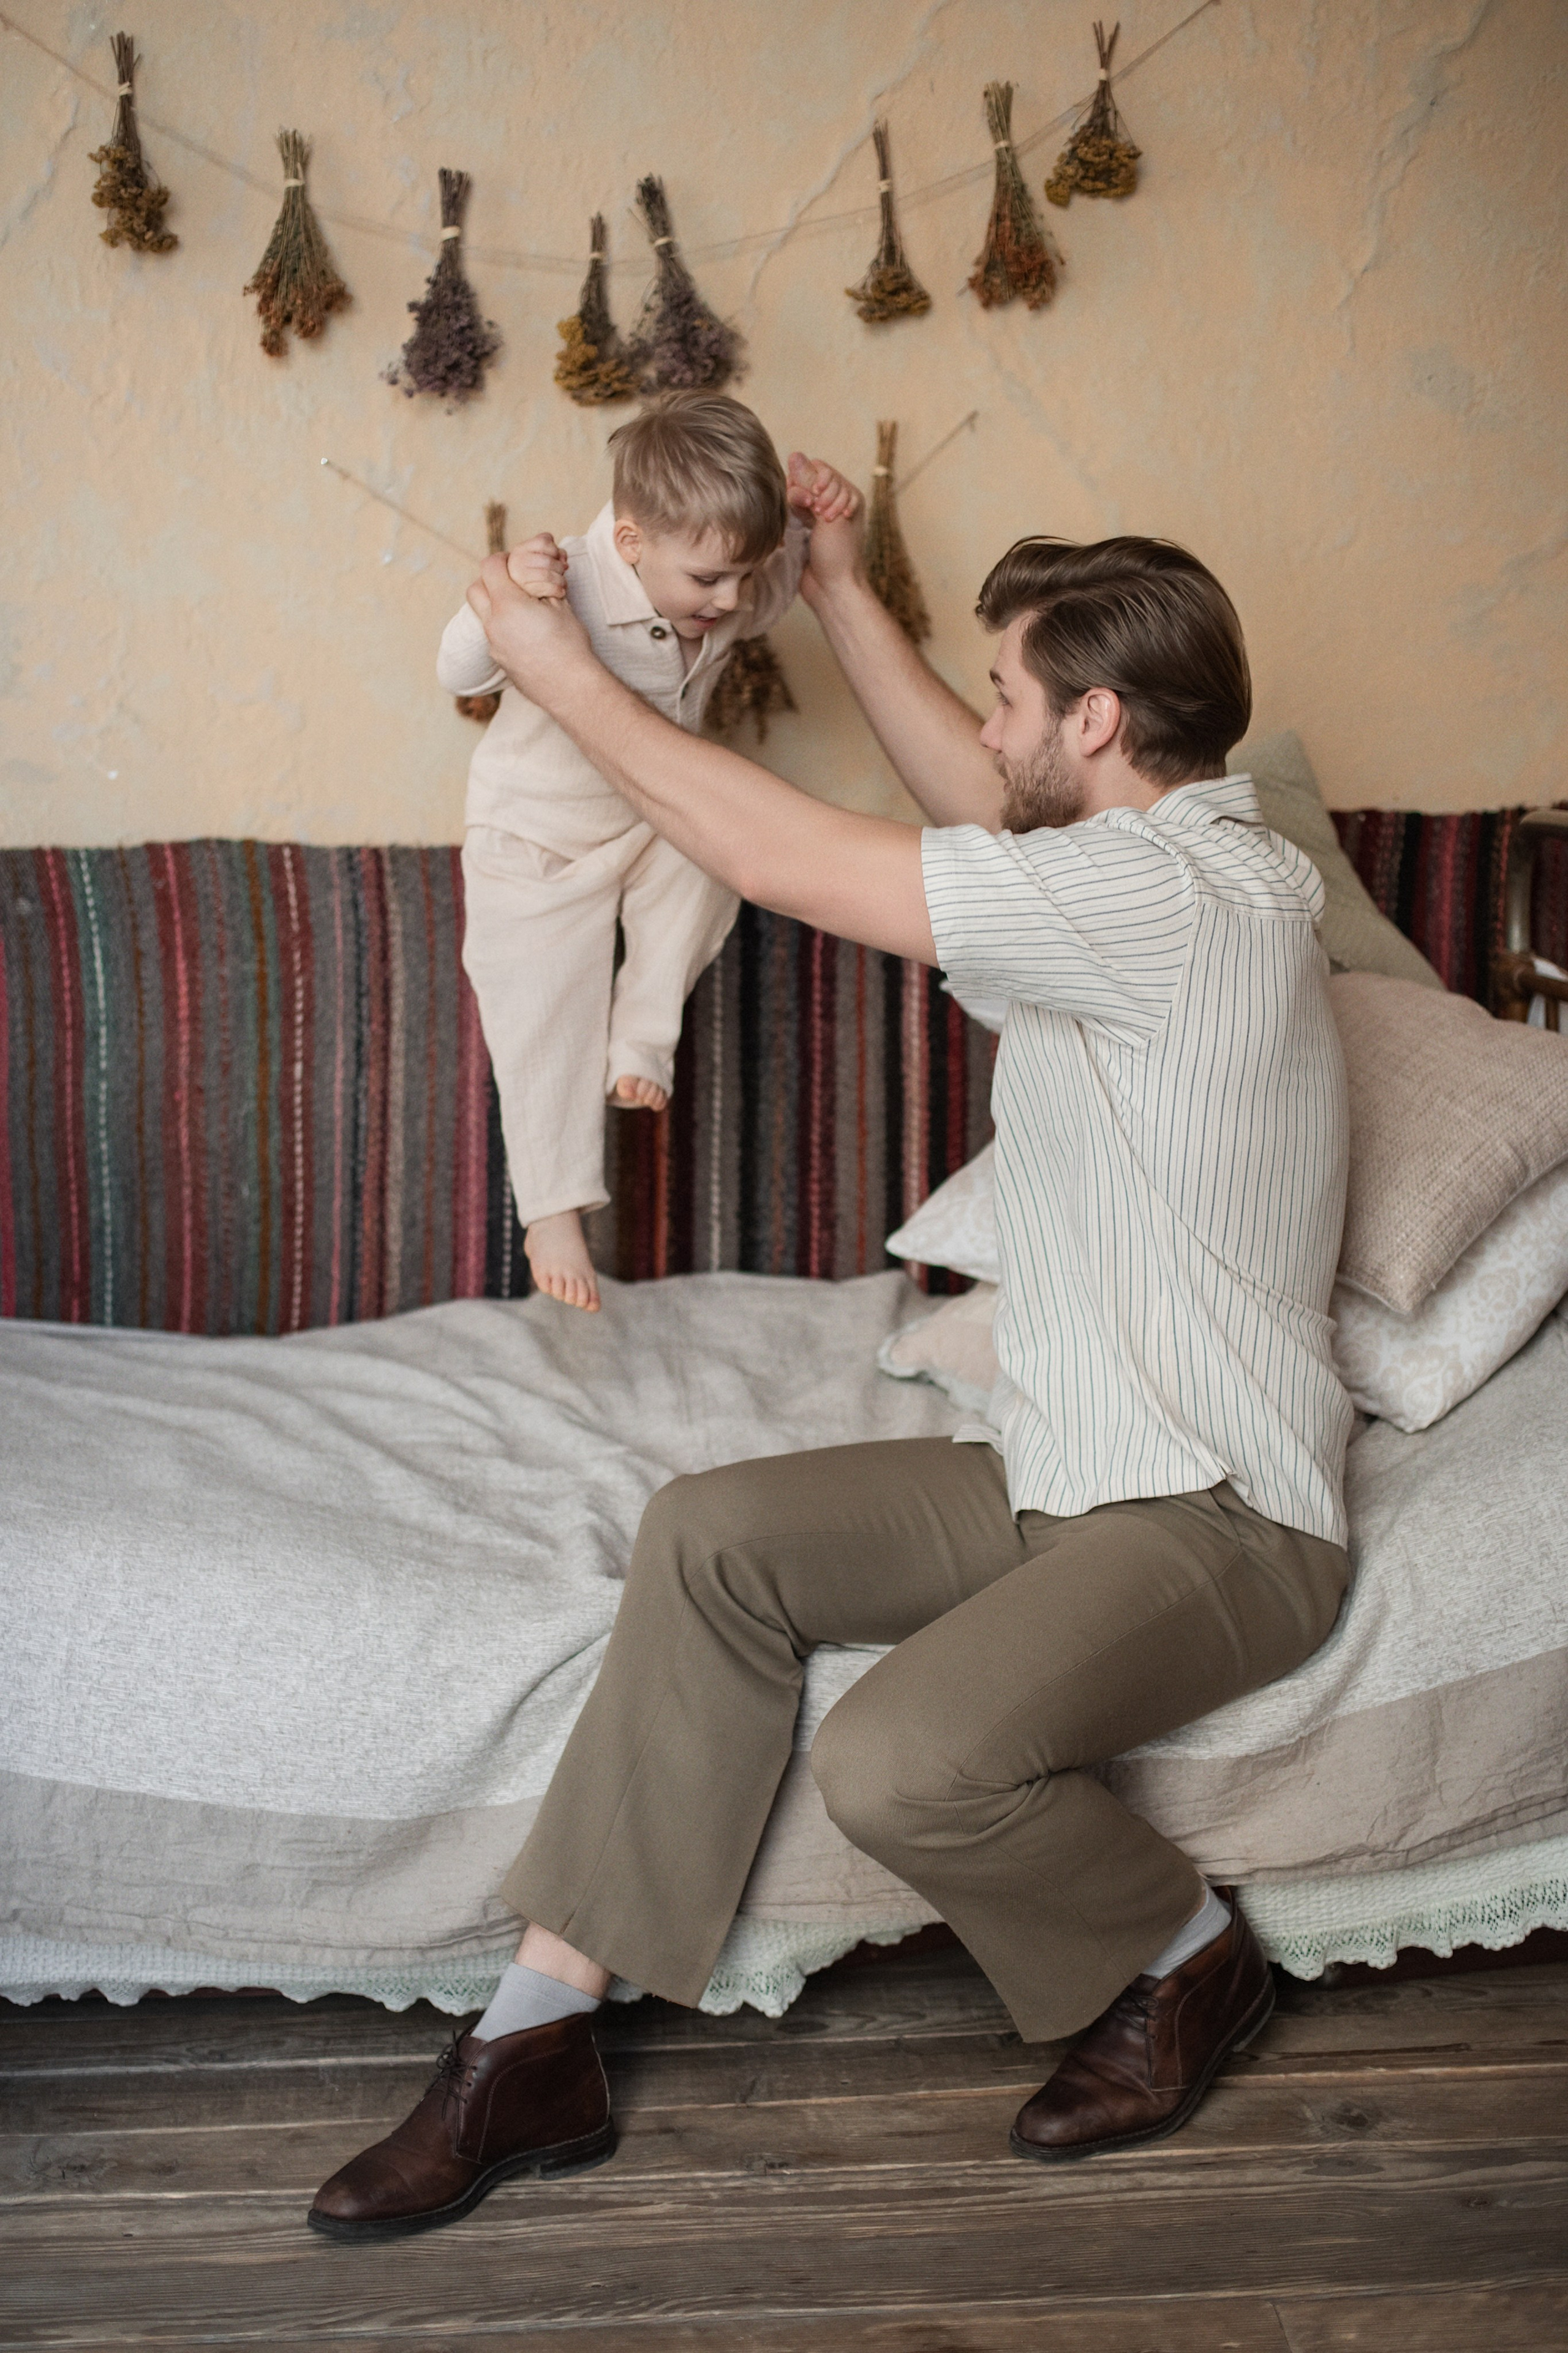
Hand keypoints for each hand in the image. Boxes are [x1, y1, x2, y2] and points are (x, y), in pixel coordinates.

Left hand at [468, 551, 593, 702]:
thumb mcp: (561, 603)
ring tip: (522, 604)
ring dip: (496, 603)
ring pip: (483, 614)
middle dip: (490, 580)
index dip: (503, 558)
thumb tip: (539, 565)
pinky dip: (503, 624)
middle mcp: (494, 625)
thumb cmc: (570, 645)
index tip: (517, 559)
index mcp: (508, 605)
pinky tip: (526, 628)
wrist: (571, 689)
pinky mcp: (500, 660)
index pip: (490, 567)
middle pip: (475, 589)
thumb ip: (543, 581)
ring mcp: (494, 645)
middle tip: (513, 579)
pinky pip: (493, 634)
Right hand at [505, 531, 567, 601]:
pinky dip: (558, 590)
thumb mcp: (540, 555)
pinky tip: (561, 591)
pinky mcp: (527, 591)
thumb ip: (555, 552)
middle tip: (561, 571)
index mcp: (521, 549)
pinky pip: (548, 589)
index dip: (554, 549)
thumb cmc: (533, 569)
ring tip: (562, 582)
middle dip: (559, 566)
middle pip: (548, 561)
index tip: (556, 556)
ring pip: (548, 575)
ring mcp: (521, 577)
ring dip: (561, 579)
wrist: (518, 592)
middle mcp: (518, 561)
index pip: (543, 542)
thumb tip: (565, 563)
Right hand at [788, 452, 863, 601]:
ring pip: (798, 494)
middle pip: (808, 479)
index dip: (815, 481)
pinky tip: (793, 524)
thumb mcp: (829, 516)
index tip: (818, 504)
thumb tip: (794, 455)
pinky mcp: (805, 528)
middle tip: (811, 513)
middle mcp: (835, 502)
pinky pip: (793, 510)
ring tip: (803, 521)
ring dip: (796, 503)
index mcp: (849, 495)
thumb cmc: (838, 555)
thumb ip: (812, 485)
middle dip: (804, 492)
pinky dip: (791, 513)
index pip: (823, 470)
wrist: (833, 589)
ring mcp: (819, 515)